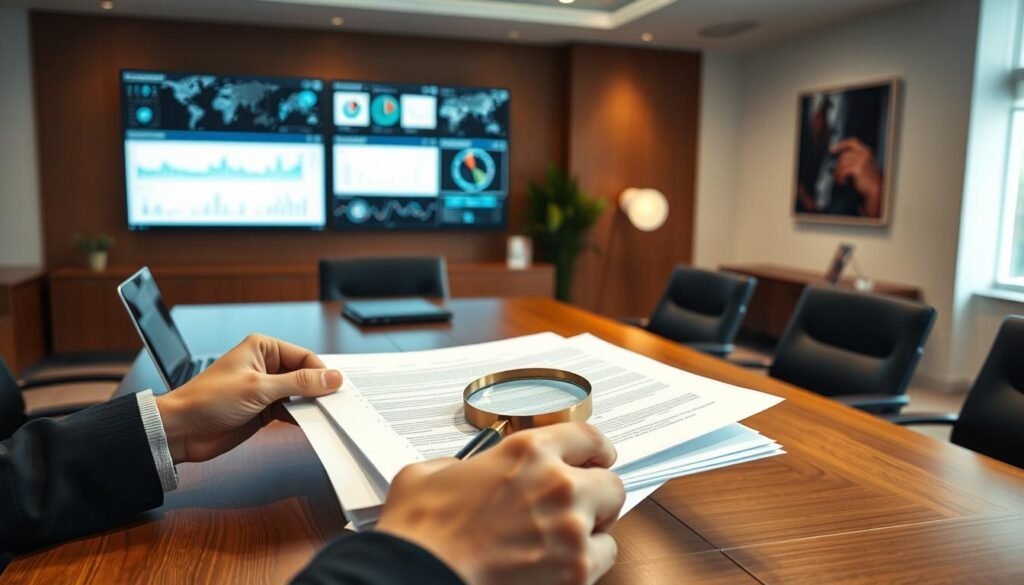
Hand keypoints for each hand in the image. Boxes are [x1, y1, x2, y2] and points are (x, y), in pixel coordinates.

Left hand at [156, 334, 342, 463]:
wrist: (182, 431)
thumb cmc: (209, 400)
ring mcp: (266, 389)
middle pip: (305, 375)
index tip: (337, 389)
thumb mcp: (259, 388)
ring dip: (311, 405)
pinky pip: (291, 410)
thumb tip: (332, 377)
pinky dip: (301, 416)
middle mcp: (266, 365)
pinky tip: (311, 423)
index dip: (322, 373)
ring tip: (326, 415)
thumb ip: (299, 383)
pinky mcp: (264, 409)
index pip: (305, 357)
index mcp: (263, 348)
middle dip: (318, 389)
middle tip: (336, 404)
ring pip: (300, 394)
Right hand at [376, 423, 625, 584]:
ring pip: (611, 521)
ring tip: (566, 537)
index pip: (588, 437)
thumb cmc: (421, 530)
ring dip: (593, 528)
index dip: (596, 449)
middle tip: (579, 504)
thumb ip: (462, 464)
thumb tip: (465, 473)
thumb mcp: (432, 473)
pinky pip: (605, 557)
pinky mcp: (575, 569)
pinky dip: (588, 560)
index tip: (598, 457)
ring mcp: (570, 528)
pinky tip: (562, 560)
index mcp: (527, 451)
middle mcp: (557, 483)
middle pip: (610, 482)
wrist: (418, 573)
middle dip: (597, 493)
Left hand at [831, 138, 882, 216]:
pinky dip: (840, 176)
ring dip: (838, 172)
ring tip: (839, 178)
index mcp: (865, 151)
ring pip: (842, 163)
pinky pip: (843, 170)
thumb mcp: (862, 163)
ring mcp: (862, 160)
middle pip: (844, 155)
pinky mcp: (858, 168)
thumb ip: (853, 158)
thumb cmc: (867, 177)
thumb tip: (838, 159)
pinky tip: (842, 181)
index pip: (852, 142)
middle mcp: (864, 153)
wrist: (875, 186)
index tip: (832, 149)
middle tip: (836, 173)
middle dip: (837, 165)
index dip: (841, 144)